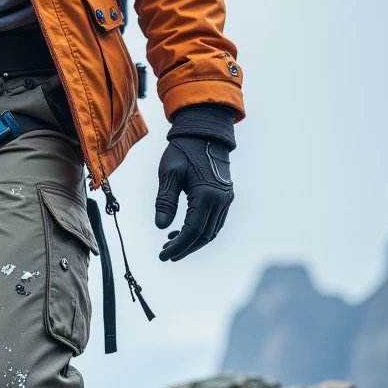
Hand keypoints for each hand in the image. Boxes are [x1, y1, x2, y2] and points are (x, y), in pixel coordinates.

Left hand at [154, 105, 234, 262]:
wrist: (204, 132)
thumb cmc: (183, 150)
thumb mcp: (169, 173)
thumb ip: (166, 200)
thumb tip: (161, 227)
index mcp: (207, 195)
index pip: (192, 231)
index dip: (178, 246)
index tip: (163, 255)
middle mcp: (221, 199)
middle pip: (204, 236)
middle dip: (185, 248)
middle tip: (166, 254)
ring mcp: (226, 198)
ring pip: (212, 231)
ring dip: (193, 241)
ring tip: (171, 243)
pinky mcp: (225, 196)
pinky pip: (215, 221)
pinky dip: (201, 230)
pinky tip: (183, 230)